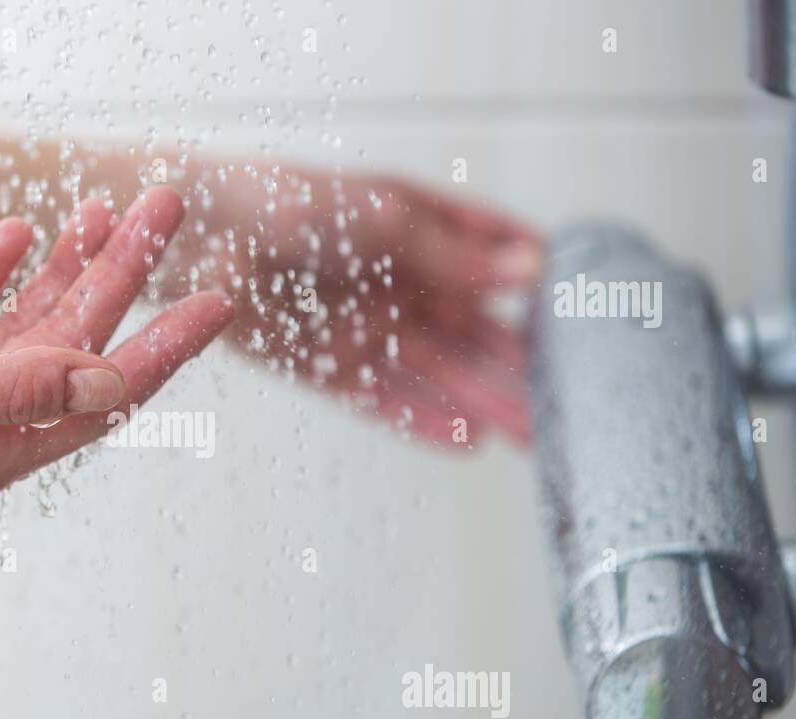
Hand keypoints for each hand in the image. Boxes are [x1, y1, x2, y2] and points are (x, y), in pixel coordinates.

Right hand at [0, 186, 232, 503]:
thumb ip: (24, 386)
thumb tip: (111, 383)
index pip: (102, 396)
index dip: (165, 346)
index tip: (217, 300)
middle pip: (73, 344)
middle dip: (123, 274)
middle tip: (166, 205)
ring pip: (26, 320)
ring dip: (69, 263)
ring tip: (109, 205)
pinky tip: (21, 232)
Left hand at [179, 166, 541, 446]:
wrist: (202, 235)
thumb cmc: (288, 201)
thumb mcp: (383, 217)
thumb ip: (454, 252)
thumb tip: (533, 270)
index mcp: (423, 233)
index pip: (498, 261)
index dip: (543, 288)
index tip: (593, 320)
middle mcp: (402, 285)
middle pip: (476, 333)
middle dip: (524, 367)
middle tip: (575, 404)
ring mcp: (368, 329)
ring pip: (439, 374)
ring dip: (484, 403)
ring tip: (534, 435)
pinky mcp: (329, 367)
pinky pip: (385, 399)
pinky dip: (423, 420)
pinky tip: (465, 441)